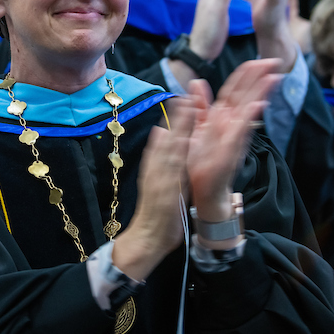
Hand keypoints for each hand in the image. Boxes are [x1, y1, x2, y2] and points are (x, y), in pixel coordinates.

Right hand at [113, 96, 198, 280]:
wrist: (146, 237)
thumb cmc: (157, 211)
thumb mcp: (158, 179)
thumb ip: (160, 156)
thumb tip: (161, 131)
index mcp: (157, 166)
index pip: (167, 138)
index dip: (177, 118)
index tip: (185, 98)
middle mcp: (156, 169)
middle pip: (168, 140)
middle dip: (177, 118)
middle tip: (186, 96)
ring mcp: (159, 180)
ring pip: (169, 151)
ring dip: (177, 131)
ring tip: (185, 113)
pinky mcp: (163, 192)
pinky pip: (169, 170)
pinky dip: (171, 155)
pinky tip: (175, 143)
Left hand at [185, 59, 280, 221]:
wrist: (202, 187)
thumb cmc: (200, 159)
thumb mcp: (196, 127)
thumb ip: (199, 105)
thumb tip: (198, 81)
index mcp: (221, 116)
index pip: (234, 90)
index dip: (245, 75)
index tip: (257, 61)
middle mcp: (230, 123)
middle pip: (245, 95)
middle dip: (259, 77)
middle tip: (274, 60)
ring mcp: (233, 134)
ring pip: (248, 108)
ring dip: (261, 92)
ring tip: (274, 76)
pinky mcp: (232, 148)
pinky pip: (242, 130)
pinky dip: (250, 116)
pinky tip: (259, 104)